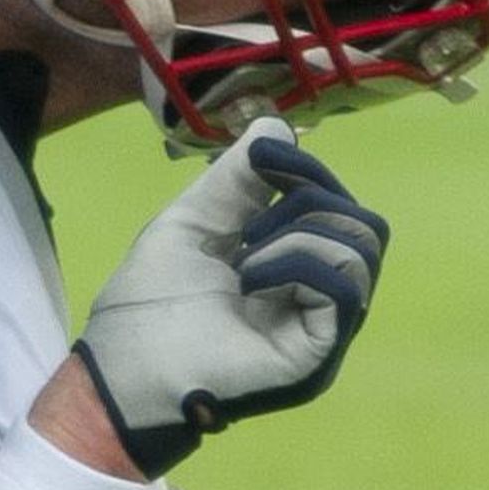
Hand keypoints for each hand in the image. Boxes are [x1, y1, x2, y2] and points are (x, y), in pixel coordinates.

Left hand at [72, 120, 388, 475]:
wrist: (124, 364)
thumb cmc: (150, 300)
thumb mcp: (194, 220)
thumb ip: (236, 179)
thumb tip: (279, 125)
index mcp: (291, 263)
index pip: (336, 204)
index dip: (305, 169)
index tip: (263, 156)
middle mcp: (316, 293)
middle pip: (364, 223)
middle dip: (309, 196)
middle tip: (249, 224)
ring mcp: (321, 324)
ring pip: (362, 246)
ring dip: (297, 232)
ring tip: (244, 258)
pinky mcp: (318, 351)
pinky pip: (344, 286)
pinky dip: (297, 263)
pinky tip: (250, 278)